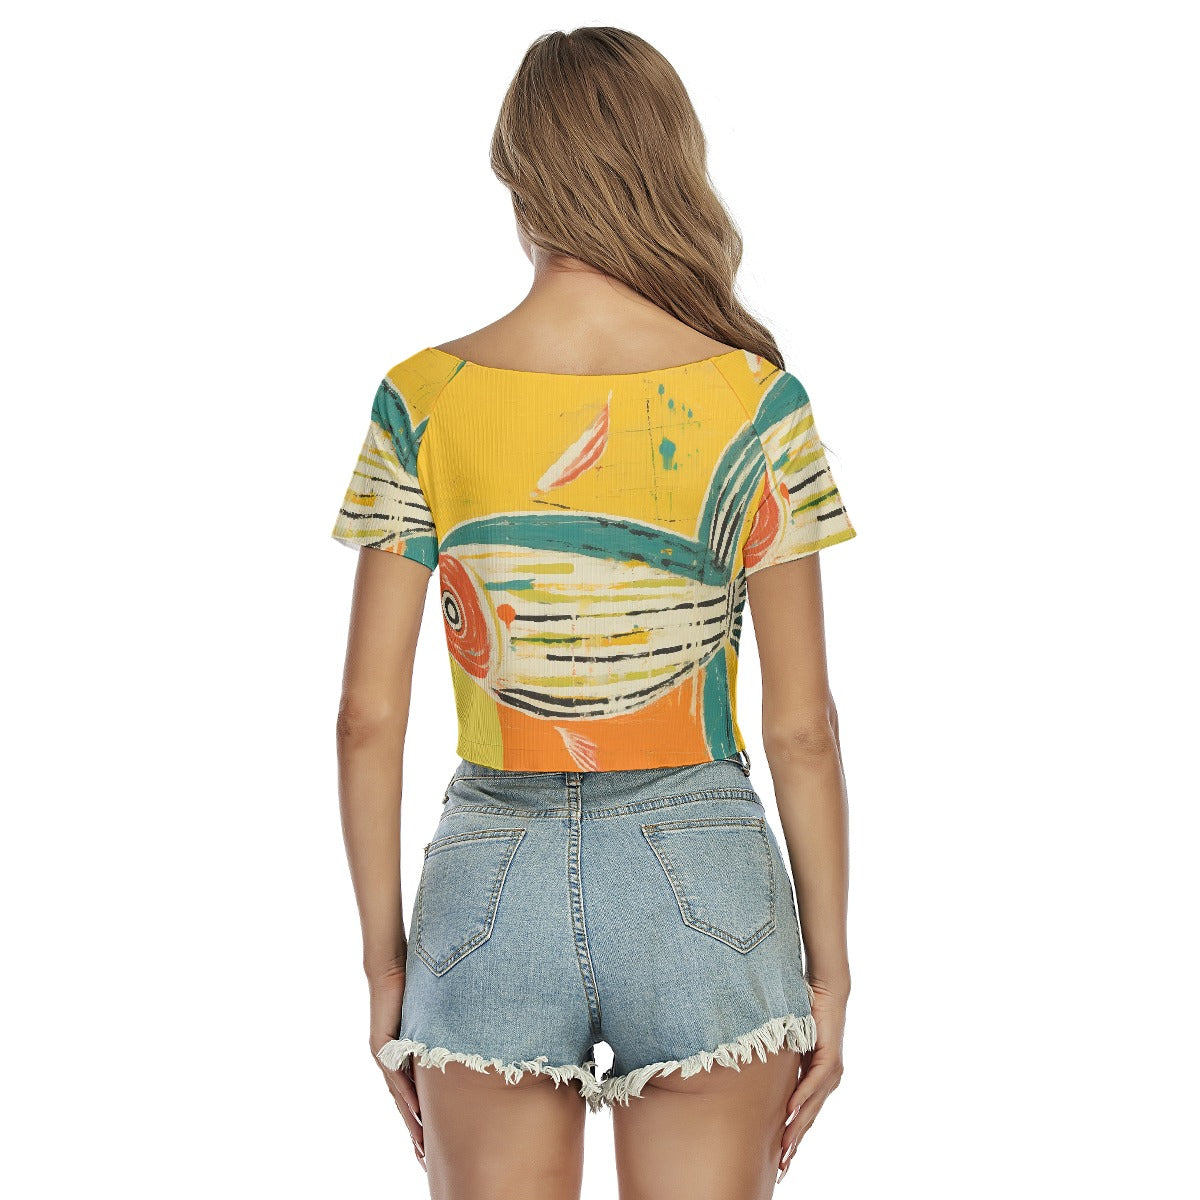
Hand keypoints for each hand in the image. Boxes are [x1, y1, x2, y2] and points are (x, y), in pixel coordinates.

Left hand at [368, 966, 424, 1172]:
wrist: (390, 967)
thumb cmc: (415, 989)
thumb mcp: (433, 1020)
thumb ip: (444, 1035)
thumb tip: (470, 1042)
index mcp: (402, 1059)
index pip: (412, 1097)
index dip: (422, 1122)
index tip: (432, 1145)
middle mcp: (390, 1062)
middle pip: (403, 1105)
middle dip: (415, 1133)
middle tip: (427, 1159)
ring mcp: (384, 1055)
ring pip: (398, 1096)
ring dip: (411, 1121)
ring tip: (423, 1145)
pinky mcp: (380, 1045)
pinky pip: (395, 1073)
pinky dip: (406, 1092)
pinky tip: (417, 1110)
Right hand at [777, 977, 846, 1183]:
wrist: (825, 990)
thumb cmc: (806, 1014)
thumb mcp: (790, 1046)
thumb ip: (781, 1065)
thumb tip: (759, 1077)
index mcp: (817, 1081)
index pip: (804, 1116)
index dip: (793, 1139)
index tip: (781, 1161)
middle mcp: (827, 1081)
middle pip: (808, 1119)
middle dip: (794, 1144)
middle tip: (782, 1167)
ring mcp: (830, 1072)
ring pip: (812, 1107)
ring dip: (797, 1127)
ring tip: (784, 1147)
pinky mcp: (830, 1058)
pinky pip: (814, 1082)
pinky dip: (803, 1097)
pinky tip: (791, 1110)